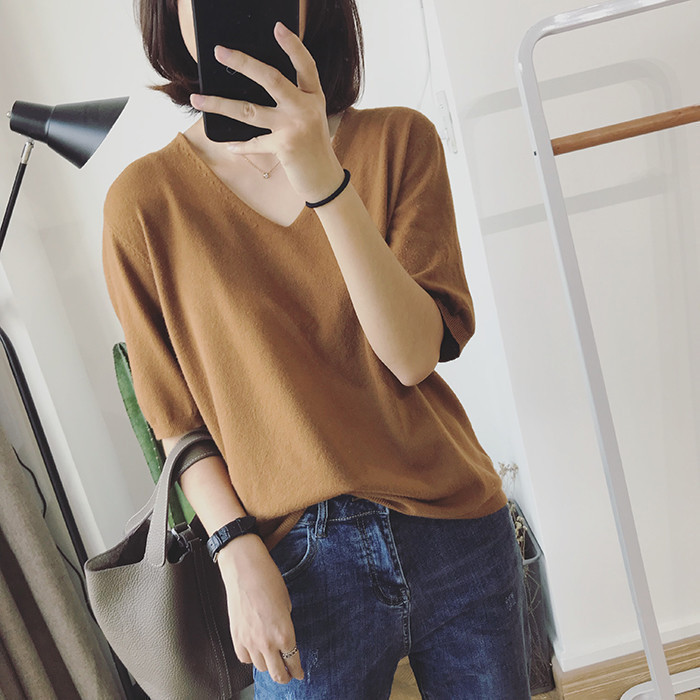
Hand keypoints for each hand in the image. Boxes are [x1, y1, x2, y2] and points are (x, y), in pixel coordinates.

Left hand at [189, 21, 344, 203]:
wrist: (324, 178)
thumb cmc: (313, 145)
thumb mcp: (310, 116)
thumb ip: (292, 98)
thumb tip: (254, 82)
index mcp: (314, 97)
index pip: (305, 65)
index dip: (293, 46)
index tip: (278, 27)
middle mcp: (305, 108)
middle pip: (271, 79)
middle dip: (243, 63)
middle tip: (220, 52)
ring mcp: (294, 127)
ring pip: (249, 110)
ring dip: (220, 104)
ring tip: (197, 99)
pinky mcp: (284, 147)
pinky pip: (254, 142)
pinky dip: (240, 145)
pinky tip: (227, 143)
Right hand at [217, 534, 304, 684]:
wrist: (244, 570)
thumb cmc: (268, 580)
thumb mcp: (286, 602)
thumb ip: (286, 623)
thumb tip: (282, 634)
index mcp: (285, 633)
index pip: (293, 662)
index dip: (297, 671)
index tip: (299, 674)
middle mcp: (267, 642)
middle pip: (277, 673)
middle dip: (284, 677)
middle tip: (288, 675)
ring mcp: (249, 642)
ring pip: (260, 667)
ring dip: (268, 665)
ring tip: (271, 659)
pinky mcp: (236, 637)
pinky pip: (244, 658)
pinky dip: (251, 657)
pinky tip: (254, 650)